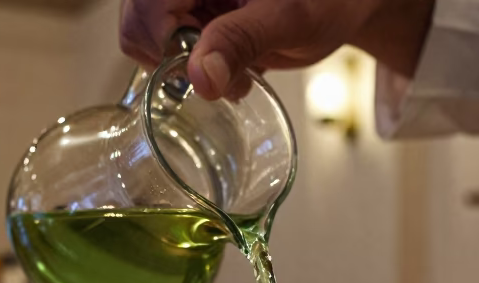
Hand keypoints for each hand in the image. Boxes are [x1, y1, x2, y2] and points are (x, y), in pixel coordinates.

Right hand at [119, 0, 434, 99]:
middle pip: (136, 19)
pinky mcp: (191, 12)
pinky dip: (195, 64)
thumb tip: (199, 79)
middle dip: (175, 57)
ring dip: (186, 65)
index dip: (163, 42)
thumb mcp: (289, 21)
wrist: (342, 4)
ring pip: (146, 36)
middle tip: (224, 72)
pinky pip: (166, 44)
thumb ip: (241, 42)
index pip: (146, 4)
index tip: (200, 70)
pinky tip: (231, 63)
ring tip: (234, 70)